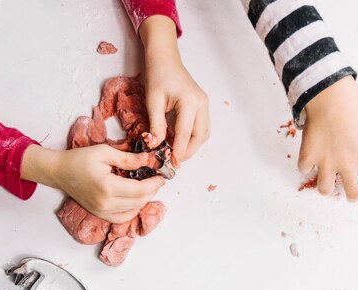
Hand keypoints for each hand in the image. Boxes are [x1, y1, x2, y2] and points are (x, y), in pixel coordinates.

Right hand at [21, 143, 164, 223]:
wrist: (60, 172)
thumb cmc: (79, 159)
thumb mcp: (104, 152)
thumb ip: (127, 159)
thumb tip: (147, 160)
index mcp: (107, 187)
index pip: (139, 190)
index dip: (153, 184)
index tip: (161, 177)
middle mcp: (106, 203)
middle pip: (139, 202)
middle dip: (151, 191)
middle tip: (156, 180)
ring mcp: (103, 212)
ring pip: (133, 210)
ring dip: (144, 200)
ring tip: (148, 188)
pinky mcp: (100, 215)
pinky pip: (123, 217)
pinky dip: (133, 210)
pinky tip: (137, 200)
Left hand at [140, 16, 209, 165]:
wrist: (165, 58)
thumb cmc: (158, 75)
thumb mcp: (152, 101)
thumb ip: (155, 125)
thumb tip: (155, 146)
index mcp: (190, 102)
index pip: (185, 134)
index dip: (179, 151)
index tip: (173, 163)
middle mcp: (202, 104)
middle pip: (199, 137)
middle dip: (188, 152)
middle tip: (175, 161)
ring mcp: (204, 105)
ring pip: (204, 134)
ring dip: (192, 146)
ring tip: (177, 153)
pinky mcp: (202, 106)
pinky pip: (202, 127)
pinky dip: (193, 138)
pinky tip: (181, 141)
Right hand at [299, 76, 357, 201]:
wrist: (328, 94)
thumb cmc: (351, 102)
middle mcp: (347, 163)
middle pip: (353, 193)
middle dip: (354, 196)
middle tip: (352, 192)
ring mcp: (326, 162)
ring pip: (325, 190)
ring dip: (327, 187)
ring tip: (327, 180)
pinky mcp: (308, 156)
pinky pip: (304, 169)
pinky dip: (306, 166)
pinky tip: (309, 160)